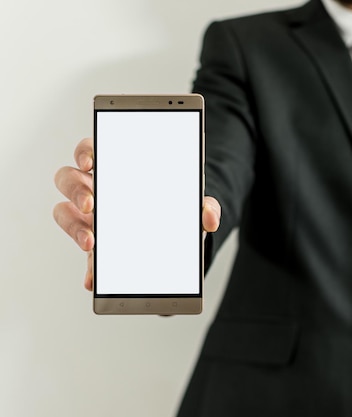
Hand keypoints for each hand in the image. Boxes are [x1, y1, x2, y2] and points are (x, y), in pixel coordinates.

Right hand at [53, 138, 220, 290]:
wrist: (174, 238)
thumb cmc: (173, 209)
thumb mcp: (191, 205)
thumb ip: (205, 207)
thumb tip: (211, 219)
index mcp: (115, 171)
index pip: (90, 150)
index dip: (85, 152)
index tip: (91, 162)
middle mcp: (95, 190)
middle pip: (68, 178)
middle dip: (76, 190)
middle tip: (91, 205)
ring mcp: (89, 218)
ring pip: (64, 214)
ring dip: (74, 227)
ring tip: (92, 243)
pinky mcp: (95, 248)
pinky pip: (84, 257)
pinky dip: (89, 268)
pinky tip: (96, 278)